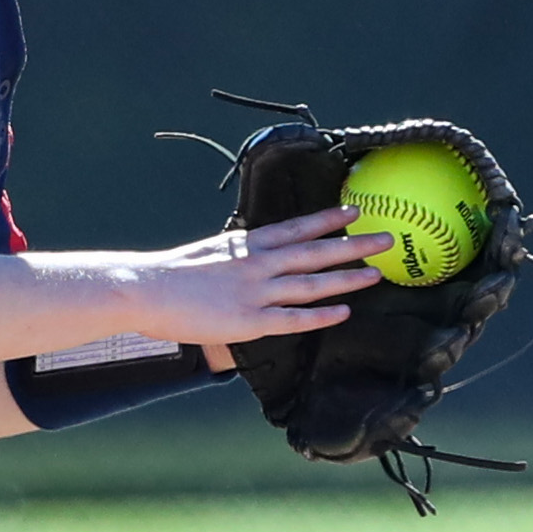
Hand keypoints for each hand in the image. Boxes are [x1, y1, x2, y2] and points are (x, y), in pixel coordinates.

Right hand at [122, 205, 388, 350]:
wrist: (146, 289)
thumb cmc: (172, 274)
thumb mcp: (210, 252)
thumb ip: (237, 253)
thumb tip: (253, 251)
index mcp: (247, 244)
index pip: (296, 228)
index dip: (328, 219)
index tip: (354, 210)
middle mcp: (257, 264)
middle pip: (315, 251)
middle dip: (353, 244)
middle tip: (386, 237)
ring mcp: (255, 292)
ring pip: (311, 283)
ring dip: (346, 277)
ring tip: (376, 273)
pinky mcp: (249, 321)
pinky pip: (293, 318)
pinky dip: (320, 315)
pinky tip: (343, 312)